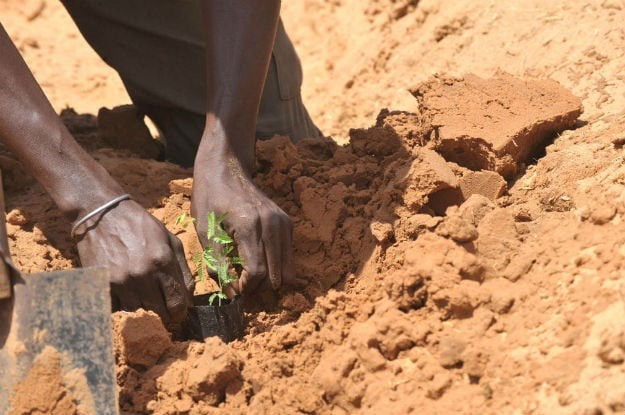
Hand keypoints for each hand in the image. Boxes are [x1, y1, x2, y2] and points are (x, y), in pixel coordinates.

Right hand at [75, 199, 193, 323]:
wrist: (102, 213)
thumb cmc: (140, 225)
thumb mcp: (169, 239)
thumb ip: (183, 269)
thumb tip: (189, 297)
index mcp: (162, 261)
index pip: (177, 303)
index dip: (179, 312)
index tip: (178, 311)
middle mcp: (142, 274)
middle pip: (158, 311)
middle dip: (162, 308)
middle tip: (159, 298)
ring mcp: (120, 280)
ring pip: (136, 309)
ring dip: (140, 302)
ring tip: (138, 285)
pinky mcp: (101, 283)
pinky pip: (115, 306)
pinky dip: (121, 301)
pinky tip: (123, 286)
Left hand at [192, 155, 295, 293]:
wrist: (225, 169)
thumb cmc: (210, 199)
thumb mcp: (205, 232)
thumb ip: (218, 264)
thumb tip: (232, 293)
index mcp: (249, 225)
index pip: (257, 272)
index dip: (246, 288)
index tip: (233, 289)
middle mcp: (272, 224)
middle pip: (274, 274)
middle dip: (258, 287)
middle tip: (240, 285)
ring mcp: (283, 223)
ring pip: (286, 269)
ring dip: (268, 279)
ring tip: (248, 275)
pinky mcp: (287, 223)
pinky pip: (287, 256)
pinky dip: (276, 266)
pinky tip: (258, 261)